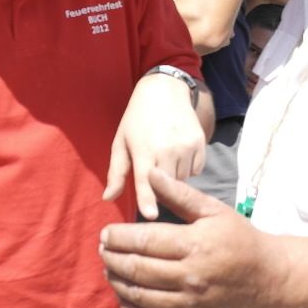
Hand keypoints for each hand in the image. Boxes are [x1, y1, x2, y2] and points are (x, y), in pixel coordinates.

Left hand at [100, 168, 273, 307]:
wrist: (269, 279)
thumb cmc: (240, 239)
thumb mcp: (214, 210)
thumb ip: (180, 194)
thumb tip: (152, 173)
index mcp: (195, 245)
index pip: (145, 241)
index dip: (118, 237)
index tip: (105, 233)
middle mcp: (191, 277)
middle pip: (137, 269)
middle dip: (112, 258)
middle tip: (102, 250)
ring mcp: (191, 304)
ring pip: (140, 296)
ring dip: (117, 282)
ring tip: (109, 269)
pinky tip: (124, 296)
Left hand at [103, 73, 205, 218]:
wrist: (164, 91)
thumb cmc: (137, 119)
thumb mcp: (121, 142)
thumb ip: (116, 172)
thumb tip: (107, 198)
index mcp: (143, 150)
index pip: (145, 181)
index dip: (148, 200)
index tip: (151, 216)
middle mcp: (166, 149)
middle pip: (167, 187)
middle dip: (160, 189)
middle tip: (153, 176)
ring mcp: (186, 146)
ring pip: (183, 180)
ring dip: (174, 178)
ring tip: (165, 160)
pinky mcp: (200, 143)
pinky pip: (196, 170)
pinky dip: (188, 168)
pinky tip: (179, 154)